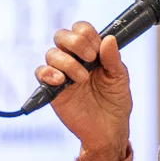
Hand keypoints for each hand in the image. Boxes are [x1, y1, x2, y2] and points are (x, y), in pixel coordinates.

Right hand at [35, 21, 131, 160]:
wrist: (108, 130)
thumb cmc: (115, 103)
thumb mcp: (119, 78)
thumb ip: (113, 59)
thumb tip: (109, 39)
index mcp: (91, 53)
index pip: (81, 30)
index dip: (87, 34)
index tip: (97, 49)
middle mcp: (74, 59)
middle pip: (62, 36)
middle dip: (75, 42)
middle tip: (90, 58)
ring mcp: (62, 74)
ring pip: (52, 54)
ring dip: (67, 62)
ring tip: (82, 78)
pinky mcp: (53, 90)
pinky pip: (41, 73)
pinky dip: (48, 73)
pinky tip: (61, 80)